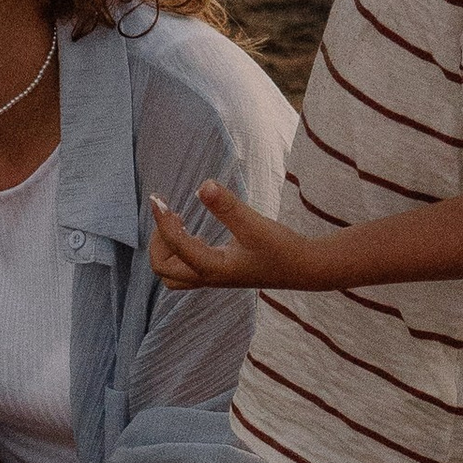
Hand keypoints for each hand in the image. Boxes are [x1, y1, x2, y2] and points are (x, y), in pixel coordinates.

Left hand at [148, 182, 307, 291]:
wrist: (304, 269)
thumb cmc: (282, 249)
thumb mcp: (255, 224)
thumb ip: (228, 206)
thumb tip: (203, 185)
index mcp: (214, 268)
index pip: (175, 246)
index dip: (162, 221)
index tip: (158, 199)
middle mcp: (210, 277)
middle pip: (164, 270)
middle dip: (159, 241)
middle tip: (169, 214)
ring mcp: (215, 278)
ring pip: (174, 275)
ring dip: (168, 250)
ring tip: (180, 223)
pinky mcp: (221, 273)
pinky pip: (188, 269)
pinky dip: (181, 251)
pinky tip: (196, 234)